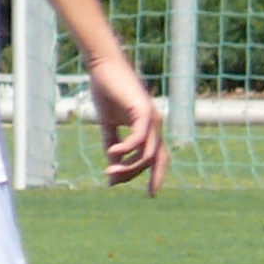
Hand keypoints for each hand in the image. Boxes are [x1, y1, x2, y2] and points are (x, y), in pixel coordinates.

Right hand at [84, 51, 167, 195]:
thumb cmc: (107, 93)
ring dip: (128, 166)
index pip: (159, 158)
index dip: (157, 176)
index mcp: (150, 128)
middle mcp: (155, 124)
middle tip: (112, 180)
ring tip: (109, 172)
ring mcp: (151, 117)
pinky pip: (138, 138)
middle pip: (152, 160)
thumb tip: (112, 172)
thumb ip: (112, 147)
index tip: (152, 195)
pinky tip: (112, 153)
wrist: (103, 68)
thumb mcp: (109, 126)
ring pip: (146, 153)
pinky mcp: (142, 110)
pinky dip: (126, 149)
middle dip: (134, 174)